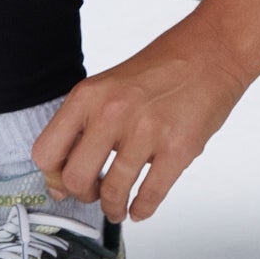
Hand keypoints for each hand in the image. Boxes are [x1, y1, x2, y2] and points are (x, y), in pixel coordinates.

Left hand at [32, 14, 251, 223]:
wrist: (213, 49)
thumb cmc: (163, 67)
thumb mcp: (110, 85)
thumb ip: (86, 124)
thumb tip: (65, 176)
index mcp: (89, 96)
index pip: (46, 152)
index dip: (53, 176)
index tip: (64, 183)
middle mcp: (112, 113)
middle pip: (75, 179)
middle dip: (84, 196)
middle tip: (95, 195)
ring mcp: (146, 131)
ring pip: (113, 193)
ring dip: (114, 208)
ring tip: (118, 208)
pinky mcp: (178, 148)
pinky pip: (150, 195)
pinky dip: (142, 209)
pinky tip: (141, 207)